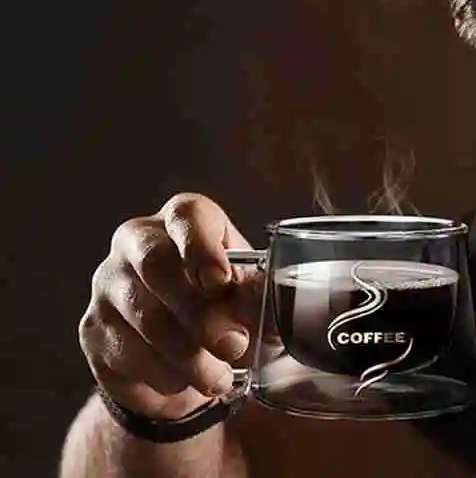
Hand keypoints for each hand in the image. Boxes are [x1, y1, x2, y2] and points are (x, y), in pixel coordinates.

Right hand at [79, 193, 260, 419]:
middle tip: (233, 345)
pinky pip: (128, 354)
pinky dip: (165, 375)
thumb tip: (262, 298)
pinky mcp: (93, 327)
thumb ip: (254, 292)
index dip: (202, 246)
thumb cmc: (224, 307)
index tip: (222, 282)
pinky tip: (185, 381)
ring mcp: (109, 282)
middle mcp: (137, 240)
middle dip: (200, 313)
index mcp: (183, 220)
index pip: (187, 215)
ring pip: (145, 318)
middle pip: (156, 264)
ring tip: (219, 377)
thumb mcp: (248, 294)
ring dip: (189, 356)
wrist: (185, 358)